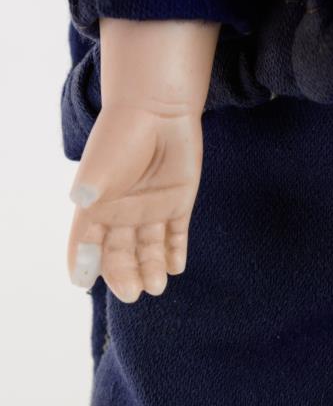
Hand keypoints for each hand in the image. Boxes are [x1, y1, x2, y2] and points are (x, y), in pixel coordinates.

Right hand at [67, 102, 202, 301]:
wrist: (159, 112)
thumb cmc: (123, 135)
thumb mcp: (105, 162)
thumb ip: (95, 184)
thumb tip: (81, 199)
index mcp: (96, 207)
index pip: (86, 242)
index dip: (82, 262)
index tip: (81, 283)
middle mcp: (122, 214)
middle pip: (119, 253)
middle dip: (124, 274)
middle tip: (132, 293)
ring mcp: (151, 211)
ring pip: (149, 249)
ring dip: (152, 268)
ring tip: (156, 285)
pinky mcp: (177, 205)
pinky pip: (176, 236)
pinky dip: (176, 252)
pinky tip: (177, 267)